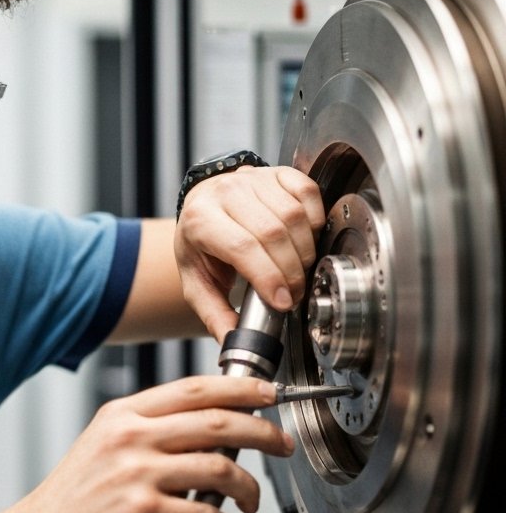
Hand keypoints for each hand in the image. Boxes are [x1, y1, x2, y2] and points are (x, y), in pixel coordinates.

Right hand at [4, 376, 292, 512]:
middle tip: (280, 442)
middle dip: (262, 431)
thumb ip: (145, 430)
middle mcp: (130, 438)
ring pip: (219, 467)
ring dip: (248, 486)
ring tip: (250, 498)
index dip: (240, 389)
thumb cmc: (68, 500)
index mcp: (122, 415)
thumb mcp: (100, 445)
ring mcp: (137, 474)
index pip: (194, 389)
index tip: (266, 394)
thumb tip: (202, 428)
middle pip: (217, 421)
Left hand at [174, 165, 324, 341]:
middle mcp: (225, 193)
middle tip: (293, 293)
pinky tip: (305, 238)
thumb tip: (233, 340)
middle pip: (273, 232)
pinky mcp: (276, 172)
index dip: (268, 276)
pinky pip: (308, 192)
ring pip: (293, 214)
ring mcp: (252, 178)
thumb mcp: (198, 282)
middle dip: (291, 270)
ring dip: (305, 250)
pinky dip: (314, 219)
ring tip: (298, 270)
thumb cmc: (202, 245)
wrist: (205, 205)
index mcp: (200, 220)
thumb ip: (214, 313)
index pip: (242, 246)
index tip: (283, 301)